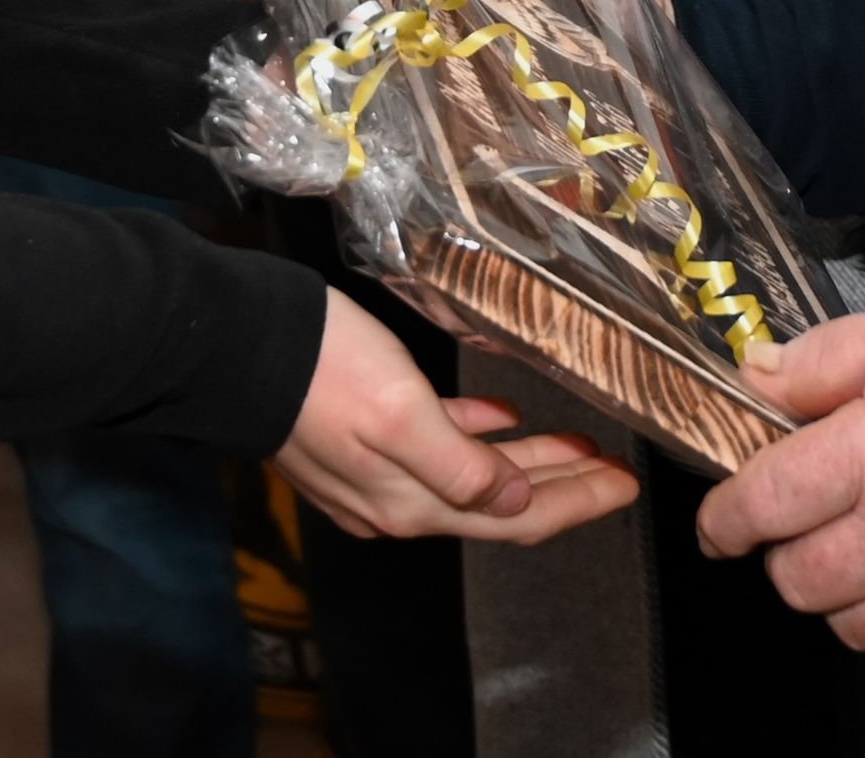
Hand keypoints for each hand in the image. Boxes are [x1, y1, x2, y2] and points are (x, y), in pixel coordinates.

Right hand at [278, 289, 639, 543]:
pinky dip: (475, 435)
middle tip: (615, 466)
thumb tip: (513, 502)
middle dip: (562, 485)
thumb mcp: (402, 414)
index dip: (577, 504)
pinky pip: (437, 447)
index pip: (517, 519)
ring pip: (474, 476)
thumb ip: (461, 467)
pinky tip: (499, 416)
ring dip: (525, 461)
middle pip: (501, 504)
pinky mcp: (359, 440)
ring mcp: (375, 474)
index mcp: (415, 503)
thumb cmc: (324, 369)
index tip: (628, 486)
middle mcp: (398, 502)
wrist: (236, 345)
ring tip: (574, 439)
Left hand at [697, 297, 864, 671]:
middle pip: (797, 581)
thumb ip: (825, 359)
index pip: (764, 505)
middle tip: (804, 522)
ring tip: (859, 551)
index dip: (725, 518)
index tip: (719, 523)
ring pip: (849, 627)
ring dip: (839, 594)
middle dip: (784, 553)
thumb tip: (754, 378)